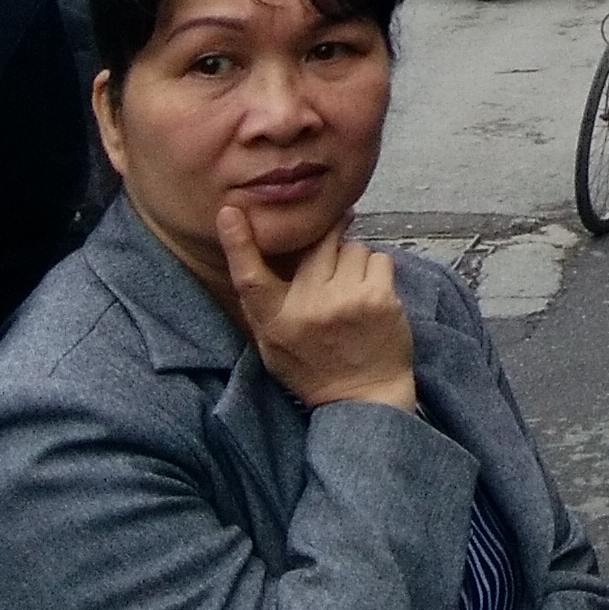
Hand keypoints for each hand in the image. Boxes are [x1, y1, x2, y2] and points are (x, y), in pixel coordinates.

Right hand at [217, 207, 417, 412]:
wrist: (364, 397)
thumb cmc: (315, 367)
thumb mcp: (274, 344)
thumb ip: (267, 304)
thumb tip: (262, 254)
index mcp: (275, 322)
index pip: (249, 277)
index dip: (238, 242)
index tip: (229, 212)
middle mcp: (306, 308)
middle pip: (316, 245)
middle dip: (328, 242)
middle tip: (334, 257)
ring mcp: (344, 301)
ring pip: (352, 248)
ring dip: (355, 262)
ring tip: (353, 292)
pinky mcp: (378, 298)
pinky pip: (379, 258)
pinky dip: (378, 271)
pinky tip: (373, 296)